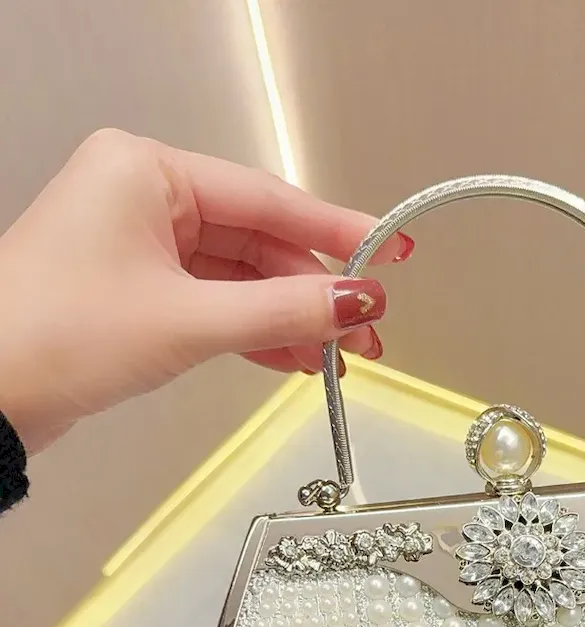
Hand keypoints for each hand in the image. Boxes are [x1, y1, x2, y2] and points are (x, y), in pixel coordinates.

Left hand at [0, 129, 412, 452]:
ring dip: (291, 319)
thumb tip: (358, 301)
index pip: (268, 199)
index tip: (392, 252)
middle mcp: (145, 199)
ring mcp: (141, 246)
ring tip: (340, 358)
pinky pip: (216, 302)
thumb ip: (284, 310)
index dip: (337, 231)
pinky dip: (255, 331)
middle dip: (315, 294)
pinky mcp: (139, 290)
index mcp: (147, 172)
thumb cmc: (54, 338)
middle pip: (260, 242)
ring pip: (241, 278)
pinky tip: (296, 358)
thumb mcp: (189, 321)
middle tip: (366, 332)